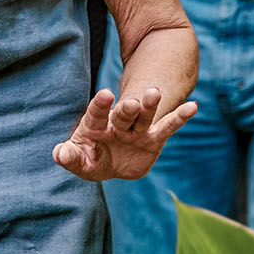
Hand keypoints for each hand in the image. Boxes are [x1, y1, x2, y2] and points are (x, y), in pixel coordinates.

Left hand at [53, 87, 196, 181]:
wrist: (113, 162)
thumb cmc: (91, 156)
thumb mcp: (80, 159)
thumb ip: (70, 157)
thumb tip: (59, 153)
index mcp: (96, 125)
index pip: (96, 113)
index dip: (100, 105)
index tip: (106, 94)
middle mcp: (117, 123)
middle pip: (123, 113)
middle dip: (128, 108)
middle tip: (132, 101)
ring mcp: (137, 131)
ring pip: (145, 116)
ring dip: (150, 105)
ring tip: (155, 92)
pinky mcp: (154, 140)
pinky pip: (168, 127)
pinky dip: (180, 117)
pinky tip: (193, 106)